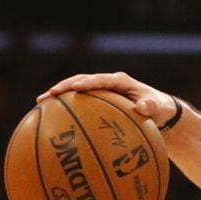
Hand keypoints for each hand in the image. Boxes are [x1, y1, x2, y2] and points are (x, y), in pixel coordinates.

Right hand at [38, 72, 177, 128]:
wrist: (159, 112)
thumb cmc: (160, 109)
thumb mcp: (159, 108)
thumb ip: (151, 107)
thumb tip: (143, 107)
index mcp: (122, 82)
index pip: (103, 79)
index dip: (89, 82)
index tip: (76, 88)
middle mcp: (109, 84)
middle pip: (82, 81)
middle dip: (65, 86)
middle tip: (48, 95)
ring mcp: (101, 92)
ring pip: (76, 91)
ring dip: (59, 95)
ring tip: (40, 103)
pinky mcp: (97, 102)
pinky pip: (79, 104)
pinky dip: (65, 109)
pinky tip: (49, 120)